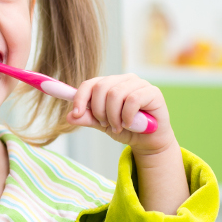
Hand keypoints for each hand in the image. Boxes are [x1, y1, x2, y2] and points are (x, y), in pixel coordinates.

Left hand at [66, 74, 188, 213]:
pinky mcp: (152, 92)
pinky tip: (129, 124)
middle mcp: (124, 80)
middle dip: (99, 110)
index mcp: (110, 84)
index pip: (90, 84)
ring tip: (118, 127)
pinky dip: (127, 116)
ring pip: (115, 94)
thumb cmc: (126, 129)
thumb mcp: (103, 125)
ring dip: (113, 116)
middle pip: (101, 88)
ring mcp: (139, 83)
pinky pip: (133, 100)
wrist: (148, 141)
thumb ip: (88, 118)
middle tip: (106, 124)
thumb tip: (69, 116)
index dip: (80, 98)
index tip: (76, 114)